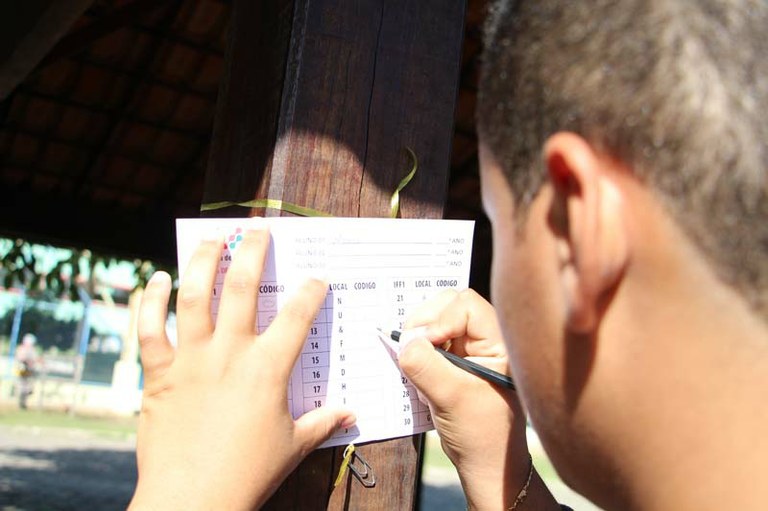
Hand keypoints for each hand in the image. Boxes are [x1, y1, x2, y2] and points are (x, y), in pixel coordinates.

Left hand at [129, 230, 354, 510]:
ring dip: (202, 261)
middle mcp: (229, 353)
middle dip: (252, 252)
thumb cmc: (247, 474)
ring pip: (193, 295)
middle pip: (241, 287)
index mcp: (267, 369)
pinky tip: (156, 278)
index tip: (316, 277)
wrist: (191, 500)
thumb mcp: (293, 447)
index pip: (296, 316)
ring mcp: (190, 359)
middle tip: (258, 230)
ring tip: (211, 238)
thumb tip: (351, 414)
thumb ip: (322, 423)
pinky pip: (149, 327)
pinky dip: (149, 300)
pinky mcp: (158, 372)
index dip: (310, 291)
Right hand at [398, 289, 555, 510]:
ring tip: (413, 361)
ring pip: (438, 321)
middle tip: (409, 345)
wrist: (485, 464)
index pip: (465, 305)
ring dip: (419, 336)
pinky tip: (415, 368)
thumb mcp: (451, 398)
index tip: (426, 345)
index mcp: (499, 343)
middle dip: (425, 322)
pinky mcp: (455, 361)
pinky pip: (432, 341)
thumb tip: (403, 341)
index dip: (440, 319)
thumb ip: (426, 366)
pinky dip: (418, 349)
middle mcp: (486, 340)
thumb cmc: (481, 434)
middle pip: (449, 305)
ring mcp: (470, 350)